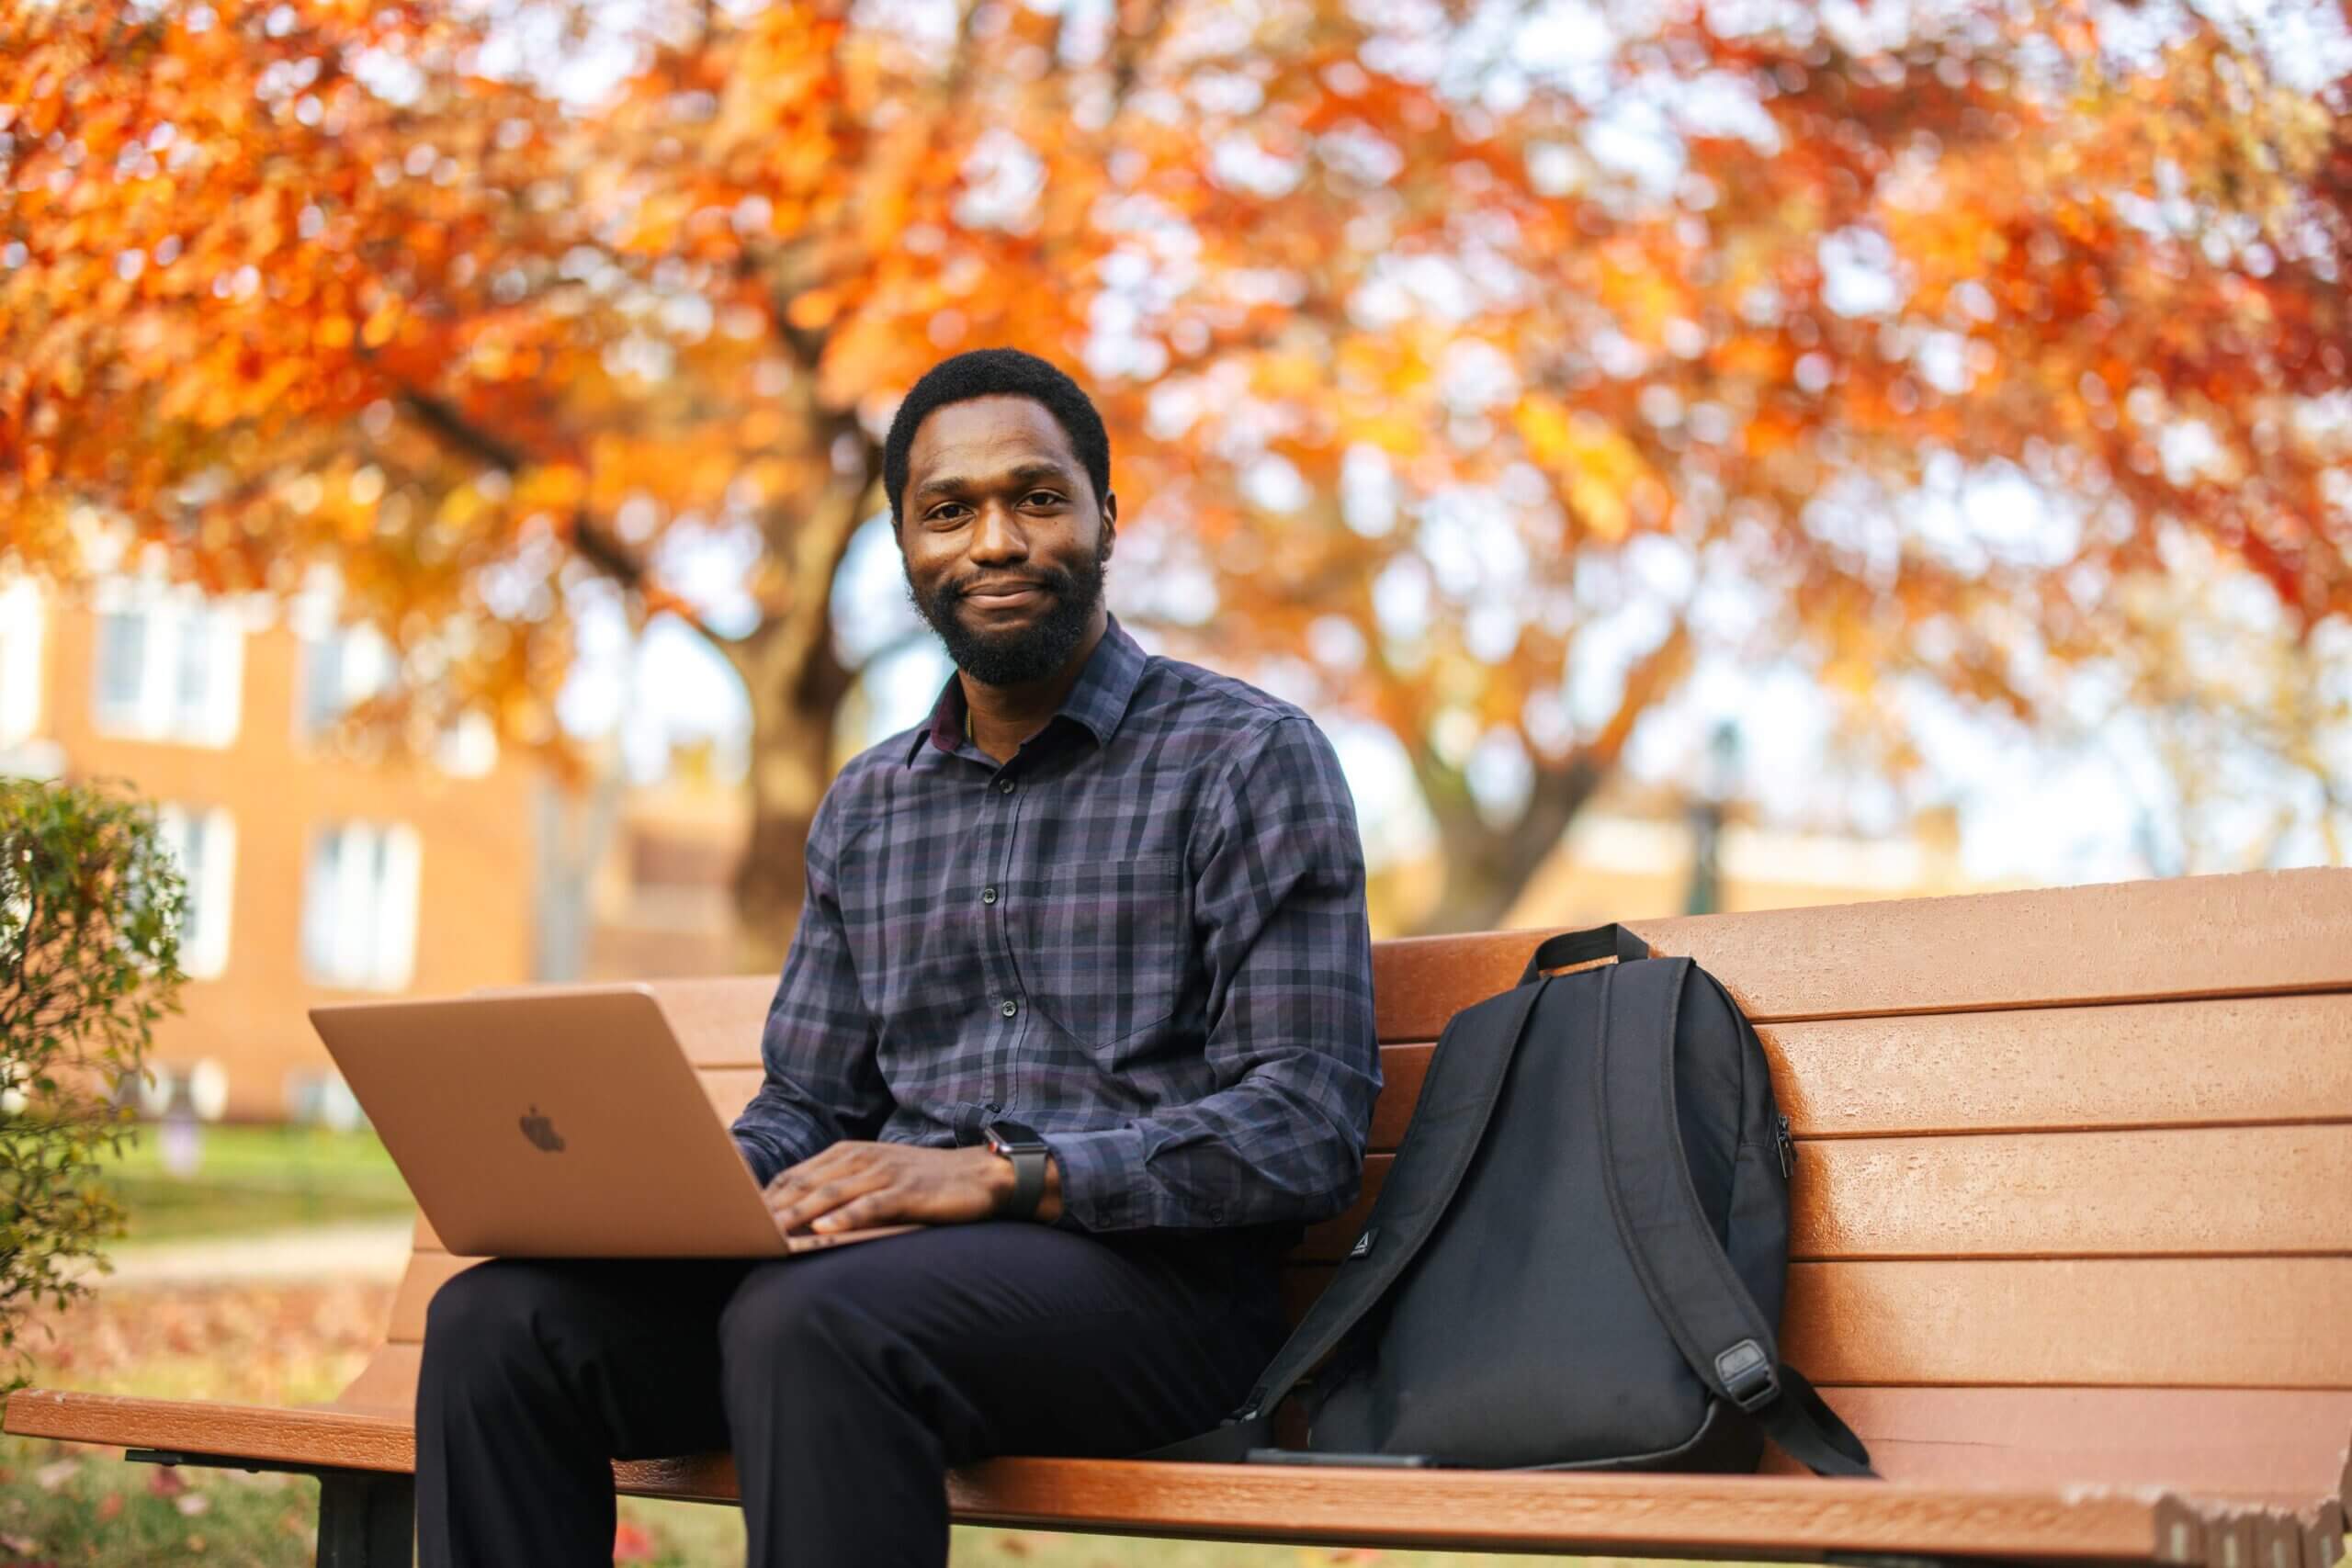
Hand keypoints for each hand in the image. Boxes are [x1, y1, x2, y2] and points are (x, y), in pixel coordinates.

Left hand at [763, 1141, 1052, 1235]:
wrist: (981, 1176)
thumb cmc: (926, 1183)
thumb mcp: (879, 1178)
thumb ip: (843, 1189)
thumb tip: (801, 1217)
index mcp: (851, 1152)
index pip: (796, 1175)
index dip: (766, 1196)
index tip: (737, 1217)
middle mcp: (863, 1158)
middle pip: (807, 1183)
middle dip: (772, 1207)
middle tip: (741, 1229)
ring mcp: (886, 1173)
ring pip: (832, 1194)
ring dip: (799, 1214)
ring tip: (771, 1231)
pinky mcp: (908, 1191)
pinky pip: (871, 1205)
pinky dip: (845, 1218)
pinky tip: (824, 1231)